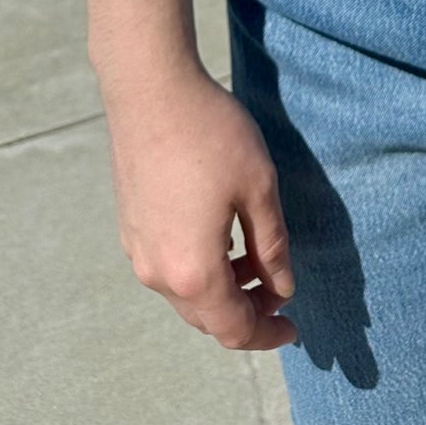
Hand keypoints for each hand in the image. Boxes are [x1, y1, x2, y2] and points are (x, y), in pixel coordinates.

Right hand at [103, 58, 297, 351]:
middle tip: (280, 290)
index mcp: (193, 271)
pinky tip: (224, 236)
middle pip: (207, 316)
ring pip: (186, 292)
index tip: (294, 328)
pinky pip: (169, 267)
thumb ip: (273, 246)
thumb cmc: (211, 135)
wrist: (151, 90)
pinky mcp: (130, 228)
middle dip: (247, 311)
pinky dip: (200, 268)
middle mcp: (158, 272)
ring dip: (224, 287)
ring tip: (259, 258)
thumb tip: (282, 288)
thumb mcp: (259, 188)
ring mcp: (138, 251)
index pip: (234, 328)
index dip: (267, 334)